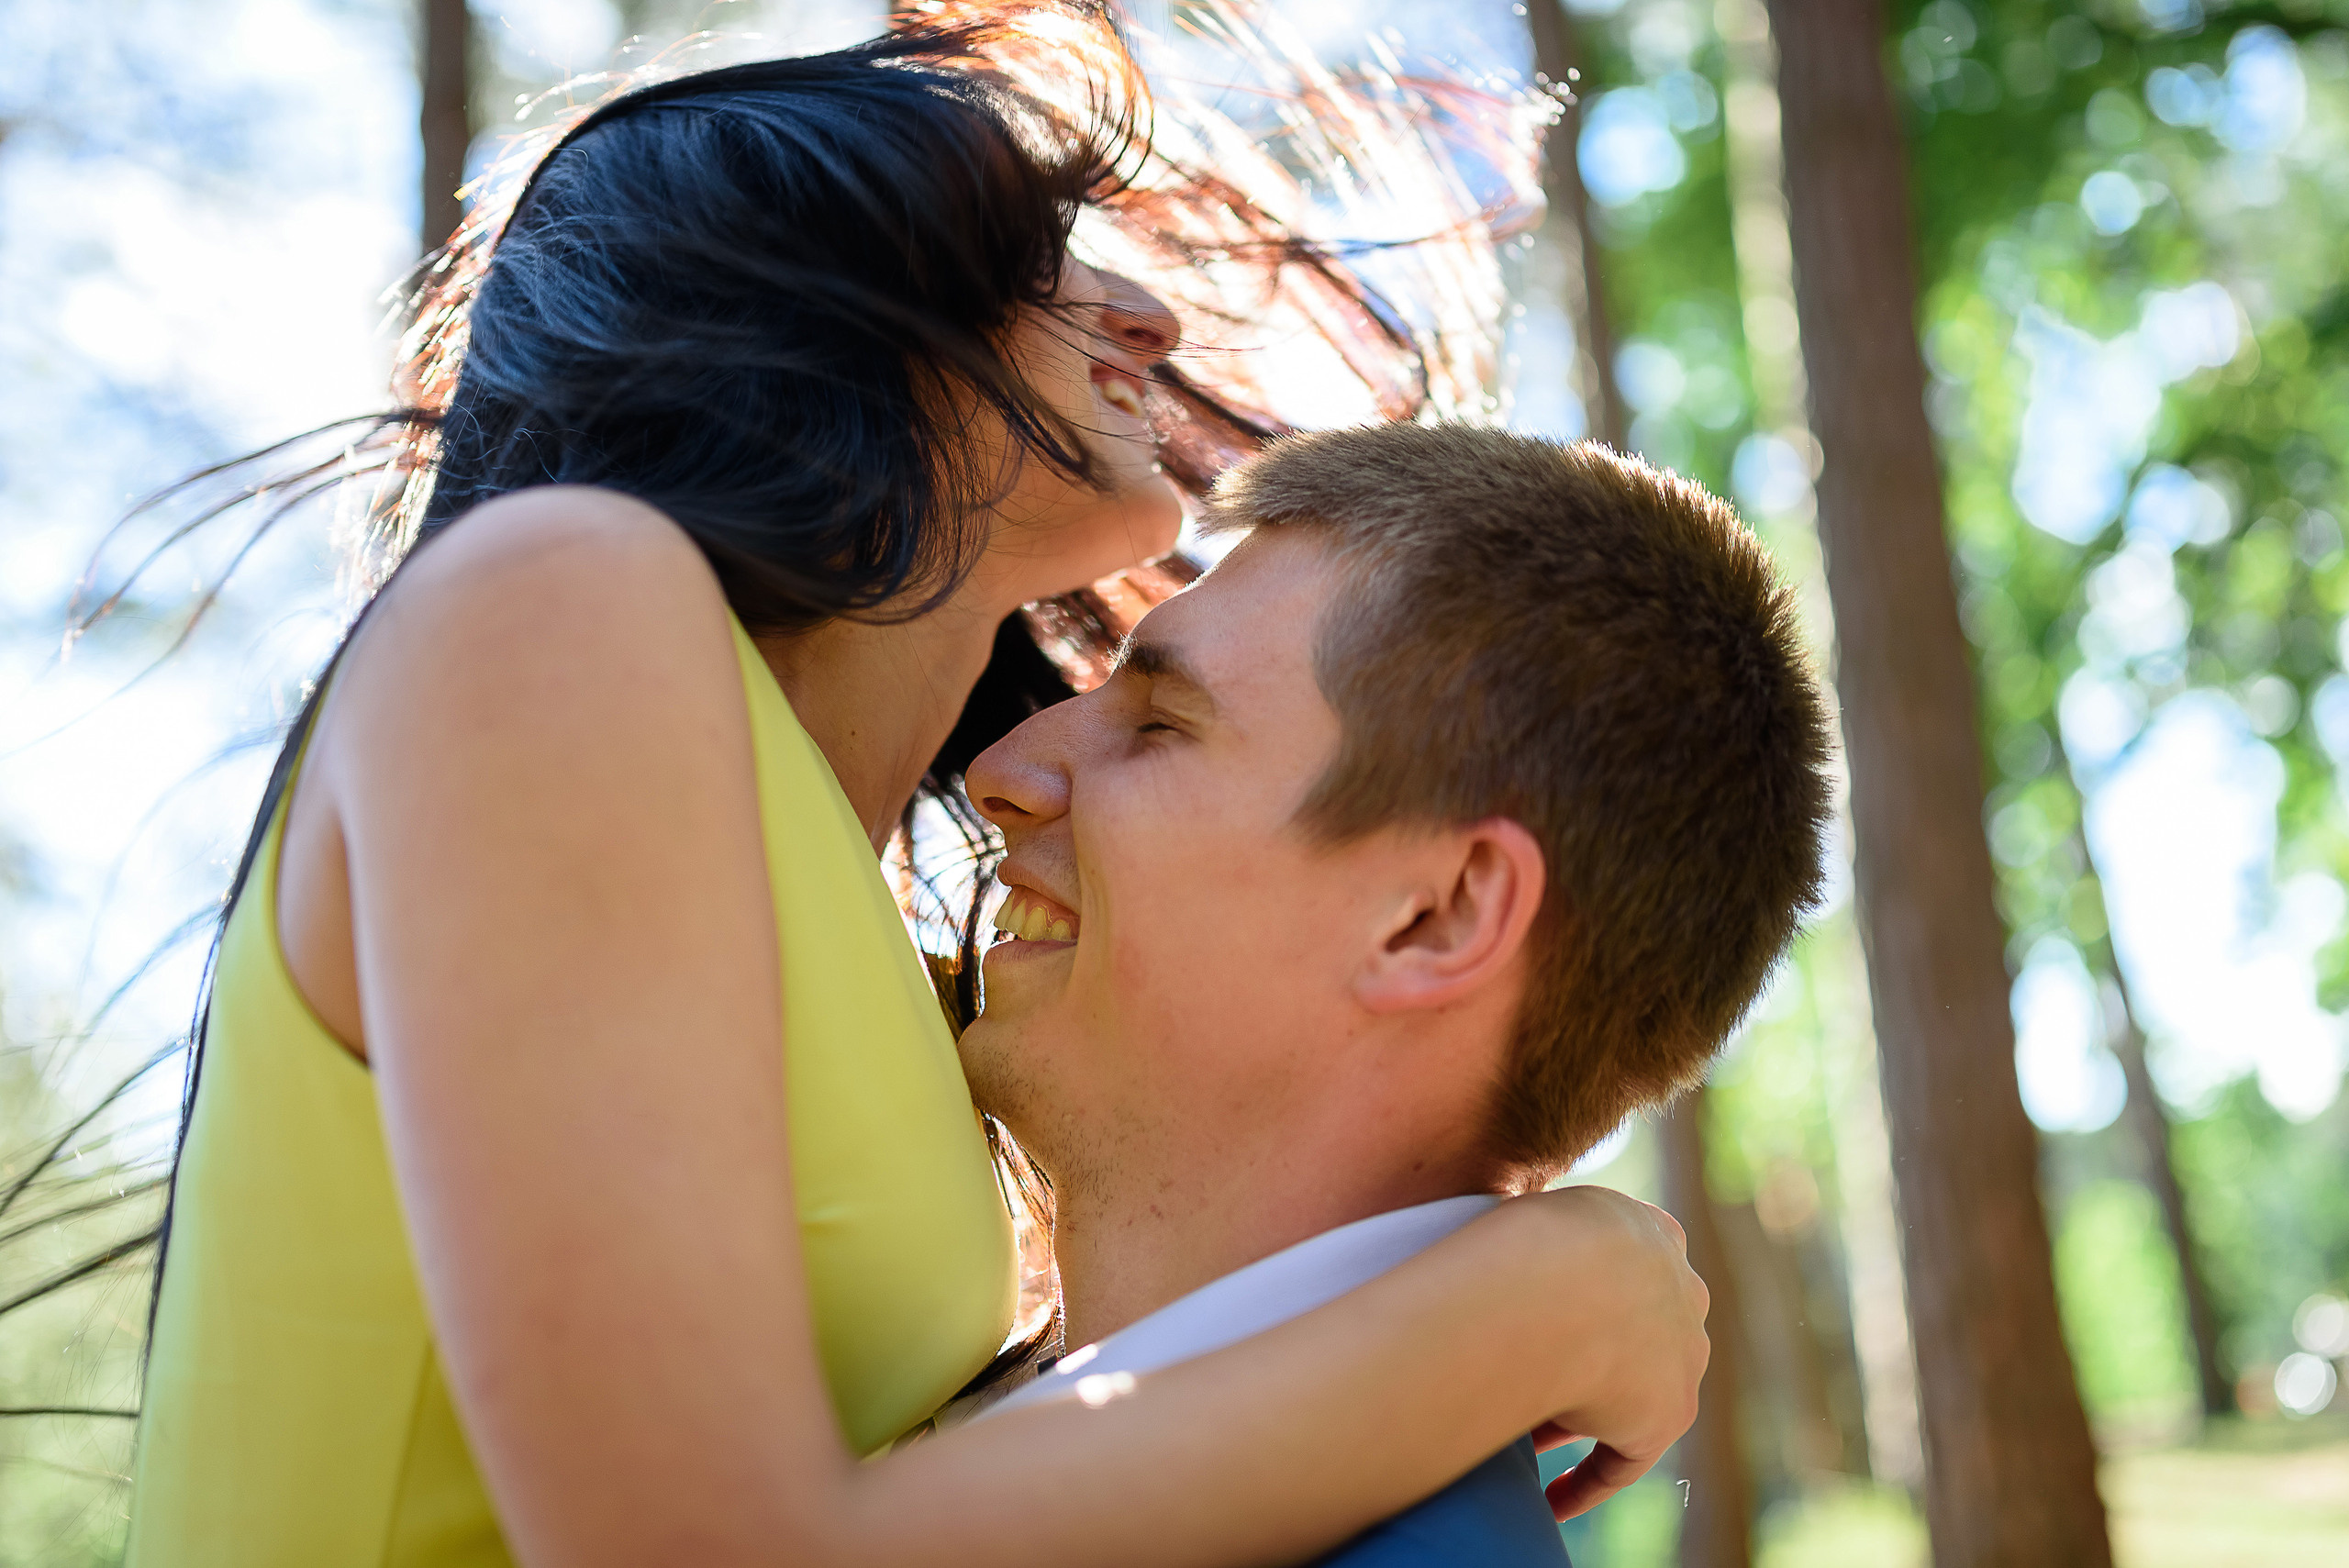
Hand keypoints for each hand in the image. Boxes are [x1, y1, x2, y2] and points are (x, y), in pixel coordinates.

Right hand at [1493, 1185, 1708, 1520]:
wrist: (1562, 1276)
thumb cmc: (1520, 1240)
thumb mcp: (1529, 1217)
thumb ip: (1526, 1234)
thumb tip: (1483, 1258)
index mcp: (1651, 1232)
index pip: (1624, 1276)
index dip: (1581, 1303)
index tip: (1547, 1325)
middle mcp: (1678, 1293)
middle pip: (1634, 1336)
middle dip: (1588, 1357)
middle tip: (1528, 1380)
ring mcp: (1680, 1355)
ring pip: (1630, 1394)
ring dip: (1581, 1415)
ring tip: (1521, 1439)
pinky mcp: (1666, 1414)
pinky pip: (1624, 1459)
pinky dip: (1587, 1480)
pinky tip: (1550, 1498)